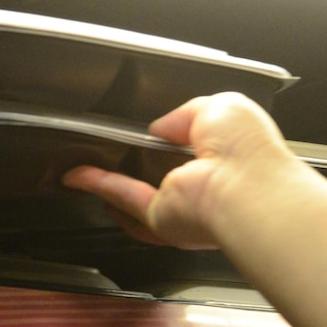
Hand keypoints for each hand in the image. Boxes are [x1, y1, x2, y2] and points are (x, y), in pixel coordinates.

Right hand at [62, 92, 294, 249]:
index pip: (191, 153)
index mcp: (223, 160)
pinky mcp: (162, 219)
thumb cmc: (247, 149)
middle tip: (107, 155)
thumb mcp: (220, 108)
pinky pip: (127, 199)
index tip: (146, 137)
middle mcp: (202, 188)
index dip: (169, 144)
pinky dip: (100, 186)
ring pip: (137, 195)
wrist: (248, 187)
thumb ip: (186, 115)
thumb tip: (160, 128)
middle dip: (134, 170)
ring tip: (80, 169)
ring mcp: (181, 207)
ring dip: (107, 182)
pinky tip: (78, 176)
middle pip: (160, 181)